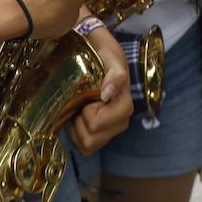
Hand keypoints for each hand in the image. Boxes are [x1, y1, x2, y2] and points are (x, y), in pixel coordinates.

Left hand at [70, 24, 132, 154]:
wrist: (98, 55)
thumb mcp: (111, 58)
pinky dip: (77, 134)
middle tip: (81, 103)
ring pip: (87, 145)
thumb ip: (115, 75)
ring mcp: (109, 130)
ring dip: (78, 129)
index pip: (98, 124)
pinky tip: (78, 117)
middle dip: (81, 123)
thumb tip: (107, 94)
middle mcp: (120, 122)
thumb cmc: (105, 55)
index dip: (88, 113)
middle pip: (92, 139)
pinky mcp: (99, 135)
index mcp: (124, 106)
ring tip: (79, 109)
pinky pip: (84, 147)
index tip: (89, 96)